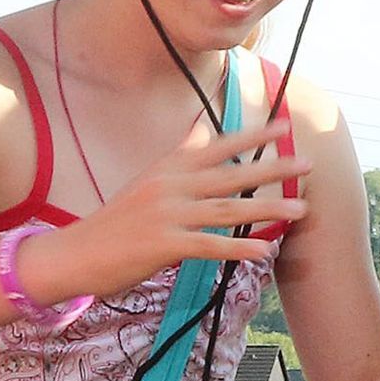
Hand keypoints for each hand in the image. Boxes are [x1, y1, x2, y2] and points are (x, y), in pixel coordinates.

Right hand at [24, 126, 308, 303]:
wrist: (72, 254)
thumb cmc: (114, 222)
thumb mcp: (145, 181)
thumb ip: (176, 155)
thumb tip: (198, 128)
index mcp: (167, 169)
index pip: (216, 146)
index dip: (251, 136)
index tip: (284, 127)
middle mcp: (169, 185)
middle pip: (230, 174)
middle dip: (271, 167)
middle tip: (307, 162)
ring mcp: (166, 214)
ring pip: (227, 207)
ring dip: (267, 209)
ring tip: (301, 209)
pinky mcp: (163, 244)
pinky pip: (209, 244)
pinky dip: (237, 247)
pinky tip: (263, 249)